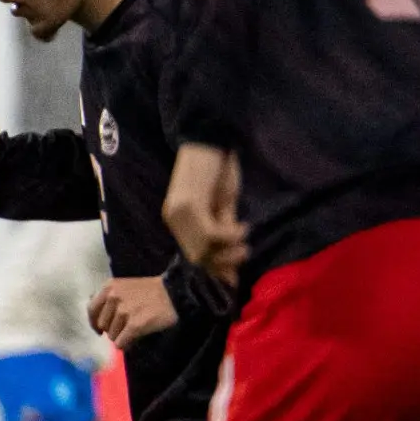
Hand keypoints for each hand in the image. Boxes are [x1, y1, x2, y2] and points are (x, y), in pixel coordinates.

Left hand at [88, 274, 176, 345]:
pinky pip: (121, 343)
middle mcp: (113, 298)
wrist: (174, 292)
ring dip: (121, 337)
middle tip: (124, 329)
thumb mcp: (123, 287)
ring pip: (112, 336)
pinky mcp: (135, 325)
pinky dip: (125, 345)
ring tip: (133, 331)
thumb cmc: (149, 291)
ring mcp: (124, 311)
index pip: (91, 310)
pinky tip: (132, 342)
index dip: (94, 323)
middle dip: (112, 330)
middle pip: (102, 325)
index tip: (99, 331)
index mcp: (108, 288)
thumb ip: (108, 299)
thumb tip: (96, 320)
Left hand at [165, 142, 246, 285]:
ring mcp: (178, 214)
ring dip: (227, 252)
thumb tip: (233, 256)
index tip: (234, 280)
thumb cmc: (217, 168)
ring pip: (201, 249)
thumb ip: (224, 227)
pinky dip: (228, 235)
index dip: (215, 270)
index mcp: (180, 222)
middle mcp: (174, 220)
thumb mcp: (223, 204)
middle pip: (196, 257)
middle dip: (223, 264)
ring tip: (245, 243)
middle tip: (245, 255)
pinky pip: (209, 233)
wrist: (209, 140)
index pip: (195, 255)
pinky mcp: (187, 206)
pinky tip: (242, 228)